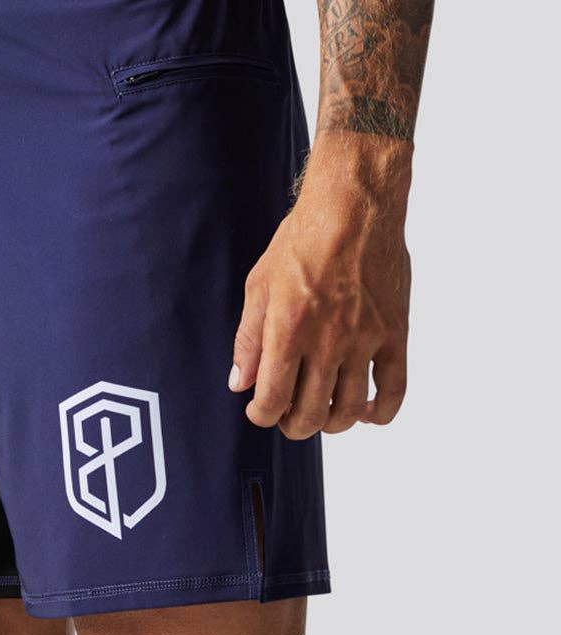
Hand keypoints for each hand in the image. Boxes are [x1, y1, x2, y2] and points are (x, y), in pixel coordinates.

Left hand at [230, 138, 411, 437]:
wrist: (354, 209)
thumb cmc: (302, 241)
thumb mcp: (259, 285)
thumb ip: (247, 339)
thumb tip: (240, 383)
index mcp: (288, 328)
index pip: (273, 398)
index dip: (262, 415)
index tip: (259, 411)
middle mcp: (328, 340)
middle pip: (311, 412)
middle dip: (294, 425)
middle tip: (288, 418)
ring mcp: (366, 340)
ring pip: (350, 409)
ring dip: (332, 423)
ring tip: (321, 415)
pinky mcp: (395, 334)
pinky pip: (394, 389)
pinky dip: (380, 412)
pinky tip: (366, 412)